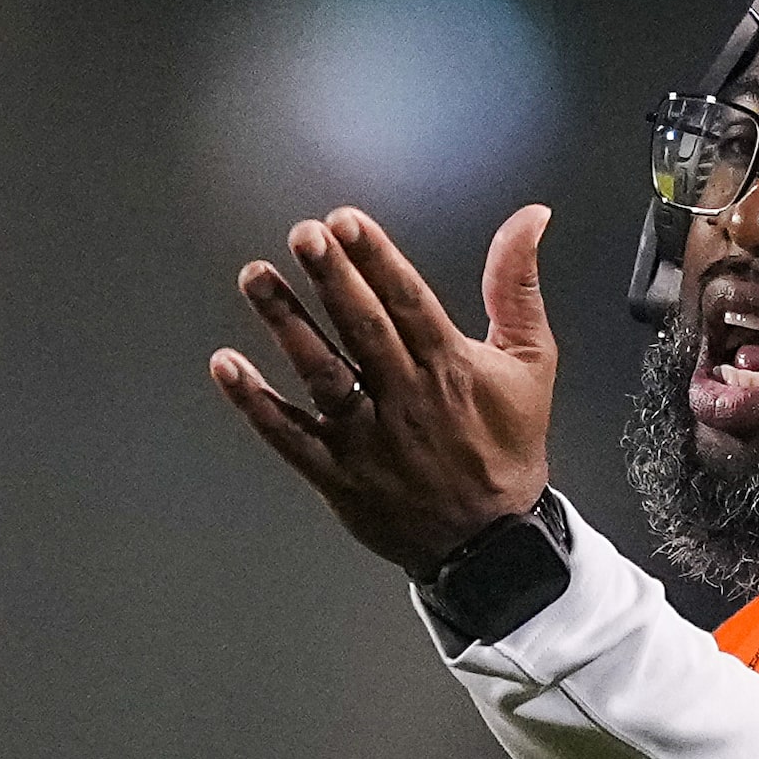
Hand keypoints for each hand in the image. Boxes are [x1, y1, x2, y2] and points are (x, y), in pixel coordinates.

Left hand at [210, 203, 558, 578]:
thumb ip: (517, 286)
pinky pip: (289, 435)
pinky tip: (226, 366)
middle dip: (332, 278)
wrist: (492, 540)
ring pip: (321, 373)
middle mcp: (407, 398)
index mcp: (452, 368)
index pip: (409, 303)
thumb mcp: (531, 360)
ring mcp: (367, 438)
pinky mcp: (337, 473)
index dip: (376, 259)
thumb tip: (530, 218)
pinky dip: (256, 403)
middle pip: (363, 330)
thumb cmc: (507, 444)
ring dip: (286, 324)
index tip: (346, 222)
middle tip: (303, 235)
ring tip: (255, 277)